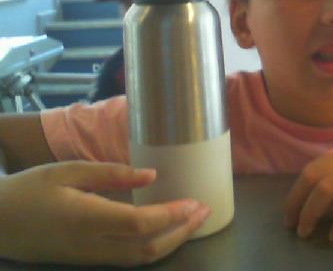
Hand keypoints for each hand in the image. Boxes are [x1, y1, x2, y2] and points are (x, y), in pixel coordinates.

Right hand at [0, 161, 209, 266]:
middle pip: (148, 248)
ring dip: (172, 242)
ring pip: (141, 259)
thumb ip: (111, 173)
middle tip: (204, 211)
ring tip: (193, 221)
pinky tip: (165, 232)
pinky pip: (128, 259)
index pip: (141, 223)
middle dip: (182, 231)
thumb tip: (151, 176)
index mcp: (87, 218)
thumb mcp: (67, 171)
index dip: (173, 215)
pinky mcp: (87, 260)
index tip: (196, 201)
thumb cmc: (30, 190)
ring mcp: (90, 257)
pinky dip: (154, 248)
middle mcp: (93, 244)